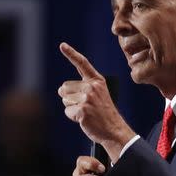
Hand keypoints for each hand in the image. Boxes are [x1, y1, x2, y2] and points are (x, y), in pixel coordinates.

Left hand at [58, 42, 136, 162]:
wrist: (114, 130)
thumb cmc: (103, 113)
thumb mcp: (98, 95)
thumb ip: (83, 88)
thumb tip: (61, 90)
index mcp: (97, 81)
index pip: (82, 64)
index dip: (71, 54)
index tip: (62, 45)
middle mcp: (92, 87)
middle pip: (65, 88)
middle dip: (69, 98)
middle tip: (85, 106)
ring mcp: (87, 98)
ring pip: (65, 100)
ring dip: (71, 108)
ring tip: (86, 112)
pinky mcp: (83, 110)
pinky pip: (67, 111)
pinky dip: (73, 117)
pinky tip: (84, 119)